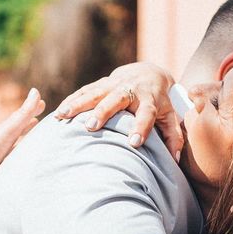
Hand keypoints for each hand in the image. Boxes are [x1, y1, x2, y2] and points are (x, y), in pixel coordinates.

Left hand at [0, 88, 44, 178]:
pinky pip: (13, 158)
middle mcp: (3, 139)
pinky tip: (21, 159)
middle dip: (28, 124)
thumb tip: (36, 90)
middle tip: (38, 120)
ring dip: (24, 139)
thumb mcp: (11, 128)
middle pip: (18, 129)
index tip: (42, 104)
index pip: (22, 116)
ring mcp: (1, 153)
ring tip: (33, 138)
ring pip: (16, 143)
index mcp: (6, 129)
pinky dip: (20, 154)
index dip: (32, 110)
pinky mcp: (0, 166)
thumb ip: (24, 113)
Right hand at [53, 62, 183, 158]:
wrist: (149, 73)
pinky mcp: (101, 83)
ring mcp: (114, 85)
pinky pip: (84, 91)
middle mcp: (130, 90)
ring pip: (95, 92)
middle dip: (103, 112)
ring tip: (62, 116)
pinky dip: (71, 101)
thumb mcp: (170, 116)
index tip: (134, 142)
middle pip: (116, 100)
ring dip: (78, 104)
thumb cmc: (160, 102)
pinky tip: (57, 113)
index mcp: (149, 100)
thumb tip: (175, 160)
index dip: (142, 127)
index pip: (147, 114)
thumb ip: (173, 137)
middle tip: (91, 126)